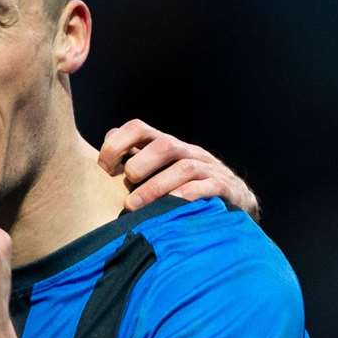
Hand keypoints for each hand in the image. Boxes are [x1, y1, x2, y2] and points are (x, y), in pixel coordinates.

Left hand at [98, 119, 260, 221]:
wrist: (234, 203)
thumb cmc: (184, 188)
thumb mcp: (157, 173)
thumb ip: (134, 159)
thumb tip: (107, 139)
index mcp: (166, 147)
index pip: (139, 128)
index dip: (117, 142)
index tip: (103, 166)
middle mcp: (187, 152)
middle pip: (164, 144)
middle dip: (141, 163)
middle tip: (126, 183)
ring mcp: (208, 169)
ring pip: (184, 168)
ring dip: (155, 187)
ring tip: (133, 206)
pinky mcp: (224, 189)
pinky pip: (207, 188)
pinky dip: (187, 196)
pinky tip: (170, 208)